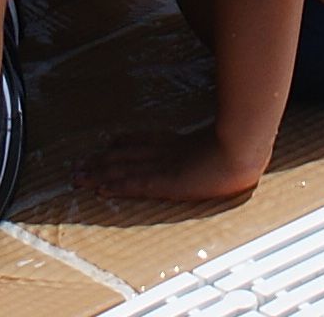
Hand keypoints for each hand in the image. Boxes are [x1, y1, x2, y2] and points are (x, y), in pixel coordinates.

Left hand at [78, 127, 266, 202]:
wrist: (244, 146)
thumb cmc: (246, 143)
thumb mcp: (234, 139)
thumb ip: (226, 136)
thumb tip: (236, 135)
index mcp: (183, 142)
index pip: (148, 141)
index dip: (127, 143)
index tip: (110, 143)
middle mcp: (168, 152)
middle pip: (128, 155)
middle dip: (102, 161)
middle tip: (78, 166)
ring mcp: (166, 165)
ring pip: (124, 169)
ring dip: (99, 174)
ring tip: (78, 179)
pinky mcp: (166, 181)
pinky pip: (136, 184)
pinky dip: (117, 186)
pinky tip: (101, 189)